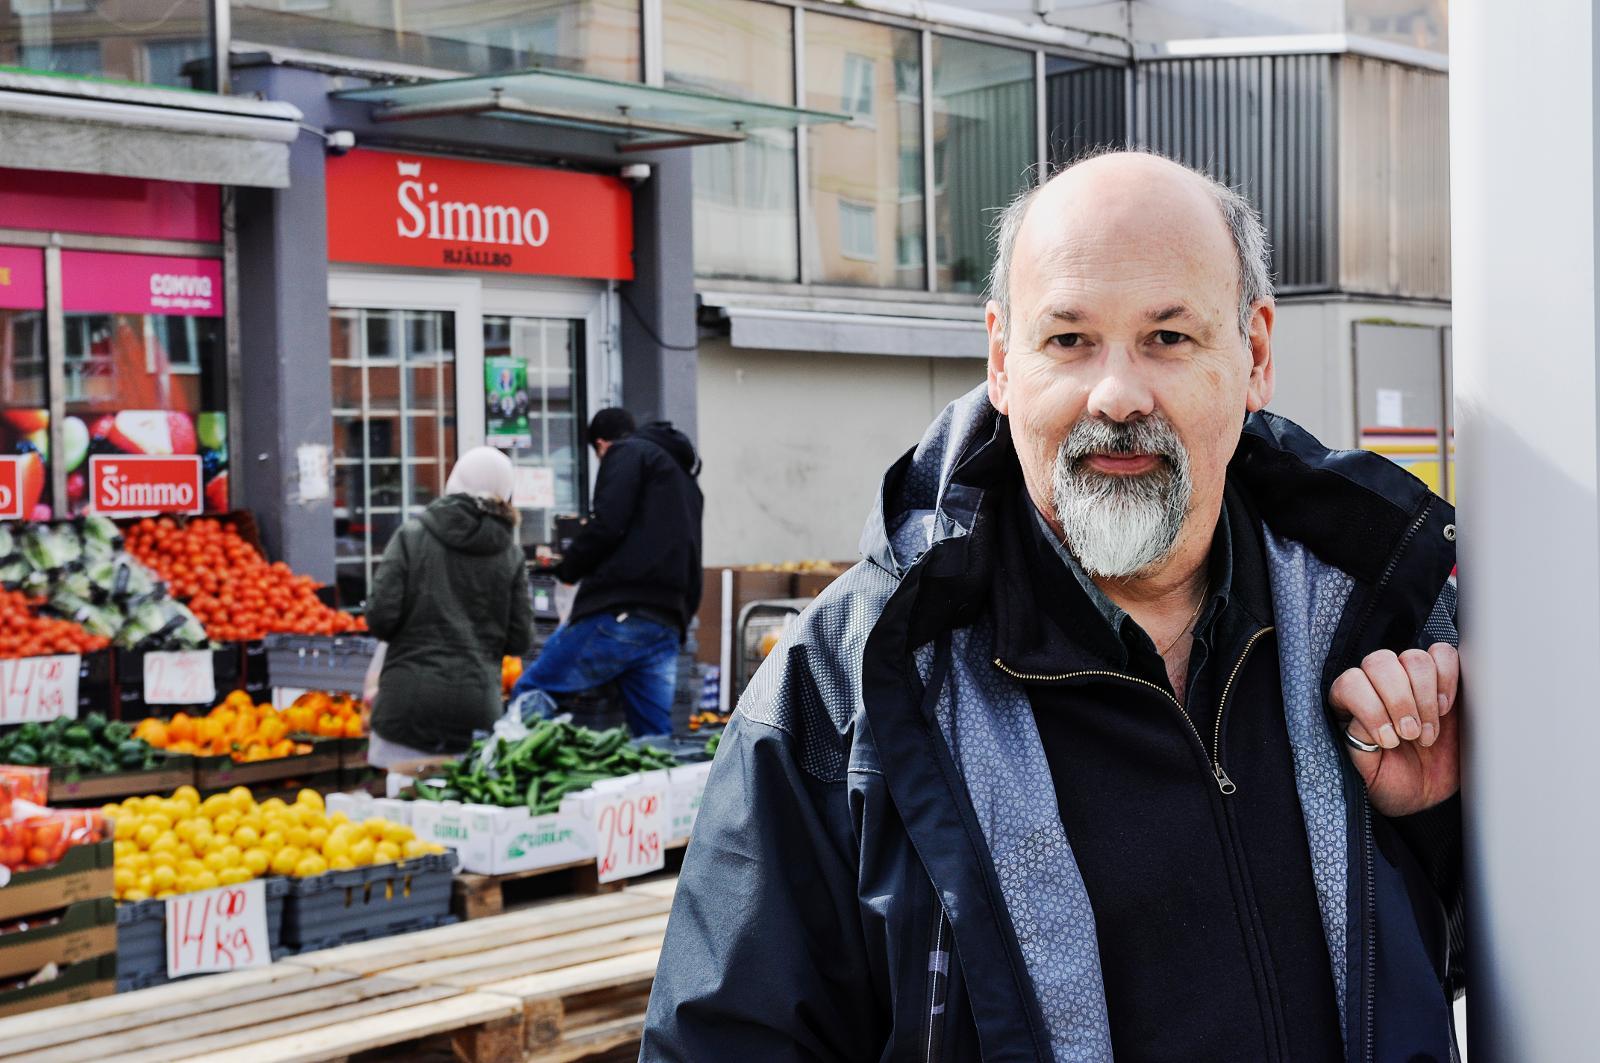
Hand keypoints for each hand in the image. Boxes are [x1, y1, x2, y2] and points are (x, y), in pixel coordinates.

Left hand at [1328, 644, 1459, 816]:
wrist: (1426, 794)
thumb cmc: (1390, 782)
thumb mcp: (1367, 774)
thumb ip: (1359, 747)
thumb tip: (1366, 721)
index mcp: (1347, 703)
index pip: (1350, 682)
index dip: (1372, 709)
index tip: (1390, 741)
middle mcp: (1375, 684)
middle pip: (1380, 662)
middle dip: (1400, 701)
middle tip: (1412, 735)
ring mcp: (1409, 678)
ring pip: (1414, 658)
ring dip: (1426, 697)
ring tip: (1428, 732)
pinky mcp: (1442, 679)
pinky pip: (1444, 654)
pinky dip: (1448, 679)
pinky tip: (1445, 708)